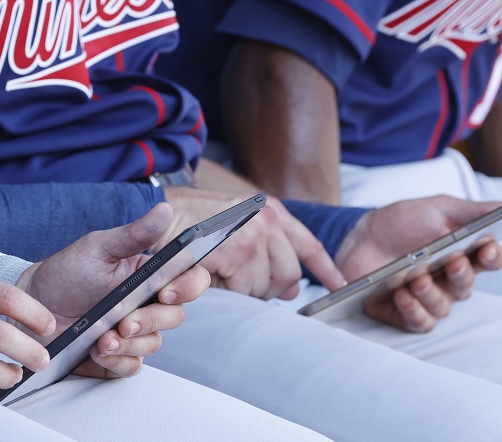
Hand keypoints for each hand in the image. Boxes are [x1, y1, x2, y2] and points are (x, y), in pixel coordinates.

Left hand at [16, 203, 207, 379]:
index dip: (188, 287)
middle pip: (175, 316)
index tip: (166, 292)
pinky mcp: (118, 356)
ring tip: (101, 338)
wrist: (33, 309)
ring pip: (153, 343)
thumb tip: (165, 210)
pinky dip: (117, 360)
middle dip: (150, 320)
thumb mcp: (98, 248)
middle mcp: (146, 303)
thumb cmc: (66, 273)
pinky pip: (133, 366)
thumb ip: (134, 234)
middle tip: (125, 320)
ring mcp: (133, 331)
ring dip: (129, 343)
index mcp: (148, 274)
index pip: (189, 280)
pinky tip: (97, 350)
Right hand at [165, 187, 344, 298]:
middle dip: (268, 287)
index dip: (327, 269)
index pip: (309, 244)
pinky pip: (243, 290)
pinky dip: (224, 288)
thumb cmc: (193, 218)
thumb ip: (268, 249)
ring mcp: (255, 236)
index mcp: (271, 210)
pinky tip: (209, 270)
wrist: (160, 211)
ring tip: (217, 267)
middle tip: (239, 280)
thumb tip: (291, 289)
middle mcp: (268, 220)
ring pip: (264, 287)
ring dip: (241, 287)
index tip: (341, 285)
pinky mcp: (238, 253)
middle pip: (290, 276)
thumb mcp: (237, 223)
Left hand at [334, 196, 501, 332]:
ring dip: (431, 293)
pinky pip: (419, 321)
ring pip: (443, 307)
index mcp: (464, 254)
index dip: (492, 257)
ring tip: (417, 278)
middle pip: (466, 286)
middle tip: (452, 262)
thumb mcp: (438, 209)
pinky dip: (413, 310)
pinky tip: (402, 294)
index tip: (488, 249)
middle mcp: (450, 281)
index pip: (489, 261)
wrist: (361, 235)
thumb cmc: (403, 222)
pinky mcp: (406, 313)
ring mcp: (429, 298)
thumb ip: (472, 211)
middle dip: (461, 275)